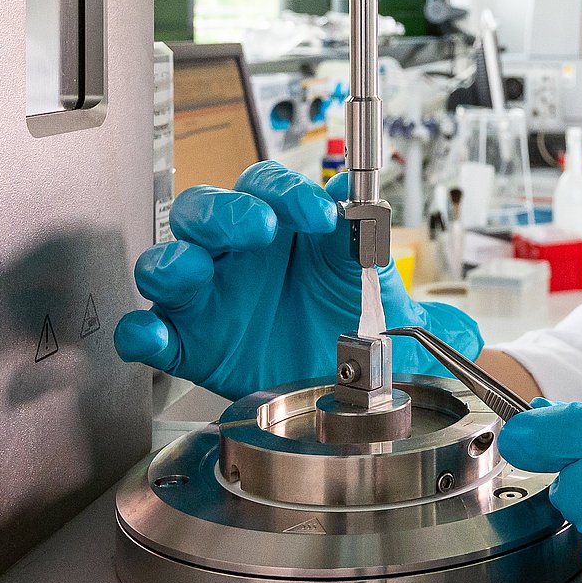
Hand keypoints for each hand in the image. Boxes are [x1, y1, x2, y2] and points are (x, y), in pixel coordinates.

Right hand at [114, 160, 481, 401]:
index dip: (288, 194)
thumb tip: (440, 293)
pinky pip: (147, 331)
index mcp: (285, 230)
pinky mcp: (186, 344)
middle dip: (227, 213)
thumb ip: (412, 297)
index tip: (319, 216)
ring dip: (176, 260)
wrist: (333, 395)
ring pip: (169, 258)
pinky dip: (141, 332)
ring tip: (194, 273)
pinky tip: (152, 337)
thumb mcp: (389, 312)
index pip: (271, 188)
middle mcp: (239, 256)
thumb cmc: (349, 332)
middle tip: (259, 230)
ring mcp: (208, 299)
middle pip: (208, 208)